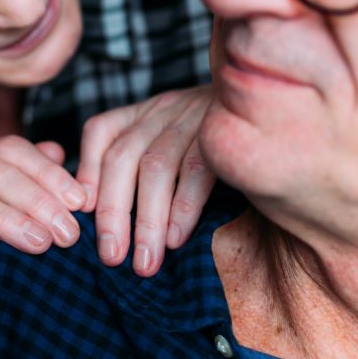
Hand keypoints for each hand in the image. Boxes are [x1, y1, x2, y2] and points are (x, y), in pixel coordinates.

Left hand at [78, 85, 214, 275]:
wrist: (275, 96)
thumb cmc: (217, 138)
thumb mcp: (174, 141)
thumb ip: (144, 168)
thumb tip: (112, 220)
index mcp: (144, 112)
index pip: (100, 131)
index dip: (88, 172)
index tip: (81, 213)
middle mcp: (162, 110)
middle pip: (122, 158)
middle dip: (112, 212)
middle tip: (111, 258)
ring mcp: (191, 117)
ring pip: (156, 167)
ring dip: (147, 221)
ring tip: (145, 262)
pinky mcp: (222, 131)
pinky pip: (197, 170)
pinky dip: (184, 207)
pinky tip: (178, 239)